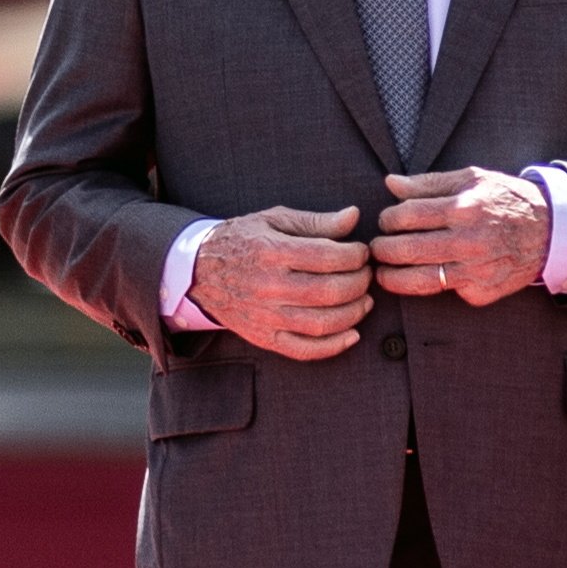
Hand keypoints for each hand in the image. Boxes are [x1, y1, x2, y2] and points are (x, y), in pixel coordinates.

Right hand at [190, 204, 370, 359]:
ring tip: (364, 300)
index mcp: (272, 252)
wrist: (200, 272)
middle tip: (366, 275)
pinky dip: (334, 346)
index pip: (329, 257)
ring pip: (322, 323)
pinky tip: (352, 334)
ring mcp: (266, 316)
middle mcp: (269, 286)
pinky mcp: (264, 338)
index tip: (362, 253)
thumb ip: (316, 221)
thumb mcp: (274, 219)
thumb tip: (353, 217)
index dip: (356, 256)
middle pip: (330, 291)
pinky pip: (305, 350)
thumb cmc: (243, 240)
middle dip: (359, 283)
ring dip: (354, 313)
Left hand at [371, 169, 550, 305]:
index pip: (407, 215)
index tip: (385, 222)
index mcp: (464, 207)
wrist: (549, 233)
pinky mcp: (481, 292)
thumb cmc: (506, 200)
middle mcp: (468, 241)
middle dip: (381, 250)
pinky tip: (420, 277)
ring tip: (382, 273)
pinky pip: (444, 292)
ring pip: (418, 280)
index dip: (388, 219)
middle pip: (406, 250)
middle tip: (375, 248)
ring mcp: (475, 270)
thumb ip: (428, 182)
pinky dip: (428, 286)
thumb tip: (390, 184)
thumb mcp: (472, 179)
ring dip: (391, 278)